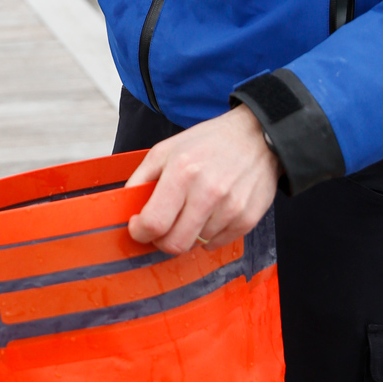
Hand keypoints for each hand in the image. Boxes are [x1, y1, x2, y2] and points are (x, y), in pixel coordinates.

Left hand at [126, 107, 279, 253]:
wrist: (256, 137)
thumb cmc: (208, 143)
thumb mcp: (165, 150)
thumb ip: (140, 179)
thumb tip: (126, 207)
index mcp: (182, 172)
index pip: (154, 223)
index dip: (140, 231)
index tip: (139, 227)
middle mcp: (208, 192)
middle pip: (174, 244)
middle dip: (161, 240)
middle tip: (162, 227)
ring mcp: (230, 209)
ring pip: (195, 244)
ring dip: (187, 233)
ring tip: (193, 209)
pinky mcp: (247, 219)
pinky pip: (216, 244)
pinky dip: (208, 235)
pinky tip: (211, 213)